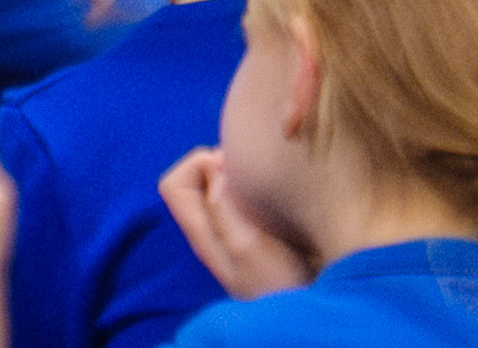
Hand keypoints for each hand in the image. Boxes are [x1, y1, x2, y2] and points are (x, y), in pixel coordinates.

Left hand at [158, 150, 314, 300]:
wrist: (306, 312)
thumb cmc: (280, 284)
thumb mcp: (249, 247)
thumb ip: (225, 210)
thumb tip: (214, 169)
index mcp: (202, 235)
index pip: (172, 186)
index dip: (195, 166)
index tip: (228, 169)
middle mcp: (211, 233)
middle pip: (193, 183)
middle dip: (217, 166)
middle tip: (248, 174)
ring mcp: (231, 235)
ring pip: (217, 190)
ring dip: (235, 178)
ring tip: (261, 183)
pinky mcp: (253, 236)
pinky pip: (239, 201)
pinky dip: (250, 190)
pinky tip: (272, 197)